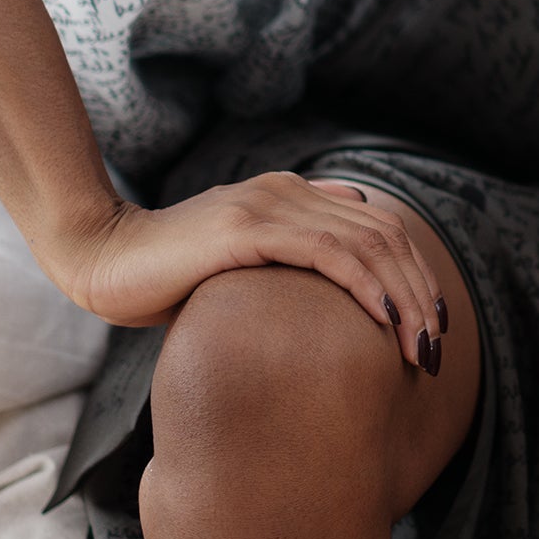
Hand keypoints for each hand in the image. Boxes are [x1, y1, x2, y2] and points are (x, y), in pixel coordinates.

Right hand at [45, 175, 449, 370]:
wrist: (99, 260)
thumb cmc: (164, 278)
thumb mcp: (239, 269)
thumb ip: (286, 263)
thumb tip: (342, 275)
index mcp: (291, 196)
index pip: (379, 229)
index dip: (416, 275)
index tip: (433, 325)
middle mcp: (288, 191)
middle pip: (386, 235)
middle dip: (422, 292)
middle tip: (438, 346)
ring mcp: (269, 205)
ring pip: (368, 243)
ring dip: (406, 296)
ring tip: (422, 345)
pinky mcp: (247, 228)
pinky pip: (327, 252)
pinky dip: (366, 284)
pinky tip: (385, 318)